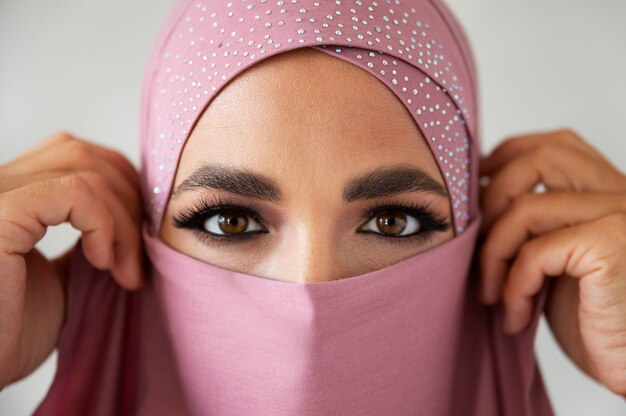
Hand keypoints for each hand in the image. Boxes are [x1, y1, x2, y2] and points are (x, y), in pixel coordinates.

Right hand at [0, 131, 143, 387]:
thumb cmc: (9, 336)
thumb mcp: (60, 277)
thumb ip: (84, 238)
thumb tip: (128, 215)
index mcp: (6, 195)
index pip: (74, 154)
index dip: (121, 188)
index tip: (138, 241)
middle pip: (84, 154)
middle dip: (129, 203)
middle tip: (137, 260)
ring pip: (86, 169)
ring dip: (123, 222)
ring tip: (124, 271)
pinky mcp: (0, 214)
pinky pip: (75, 192)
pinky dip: (104, 224)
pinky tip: (102, 262)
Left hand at [477, 128, 625, 396]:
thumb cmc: (594, 321)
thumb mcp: (555, 261)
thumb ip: (532, 223)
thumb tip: (474, 194)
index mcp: (609, 191)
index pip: (553, 145)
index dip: (503, 161)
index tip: (472, 197)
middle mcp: (621, 194)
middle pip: (538, 157)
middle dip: (491, 198)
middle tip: (475, 246)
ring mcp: (619, 215)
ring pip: (525, 207)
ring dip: (493, 254)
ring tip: (492, 294)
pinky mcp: (612, 245)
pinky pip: (535, 251)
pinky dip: (514, 285)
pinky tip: (516, 315)